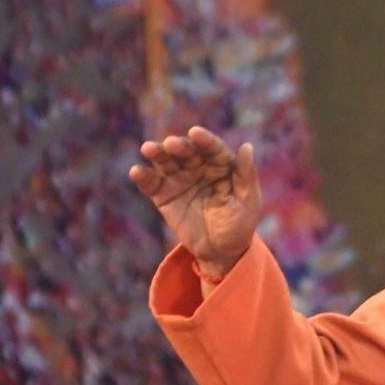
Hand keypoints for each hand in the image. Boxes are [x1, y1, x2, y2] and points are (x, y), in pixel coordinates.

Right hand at [129, 126, 261, 276]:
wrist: (221, 251)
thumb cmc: (239, 224)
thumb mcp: (248, 201)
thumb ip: (246, 176)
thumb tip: (248, 146)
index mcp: (221, 165)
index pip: (212, 148)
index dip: (205, 140)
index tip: (196, 133)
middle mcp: (198, 167)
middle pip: (187, 151)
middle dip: (178, 146)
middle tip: (170, 144)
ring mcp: (179, 179)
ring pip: (166, 162)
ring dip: (157, 153)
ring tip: (148, 149)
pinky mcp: (163, 194)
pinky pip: (151, 183)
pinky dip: (143, 177)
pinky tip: (136, 172)